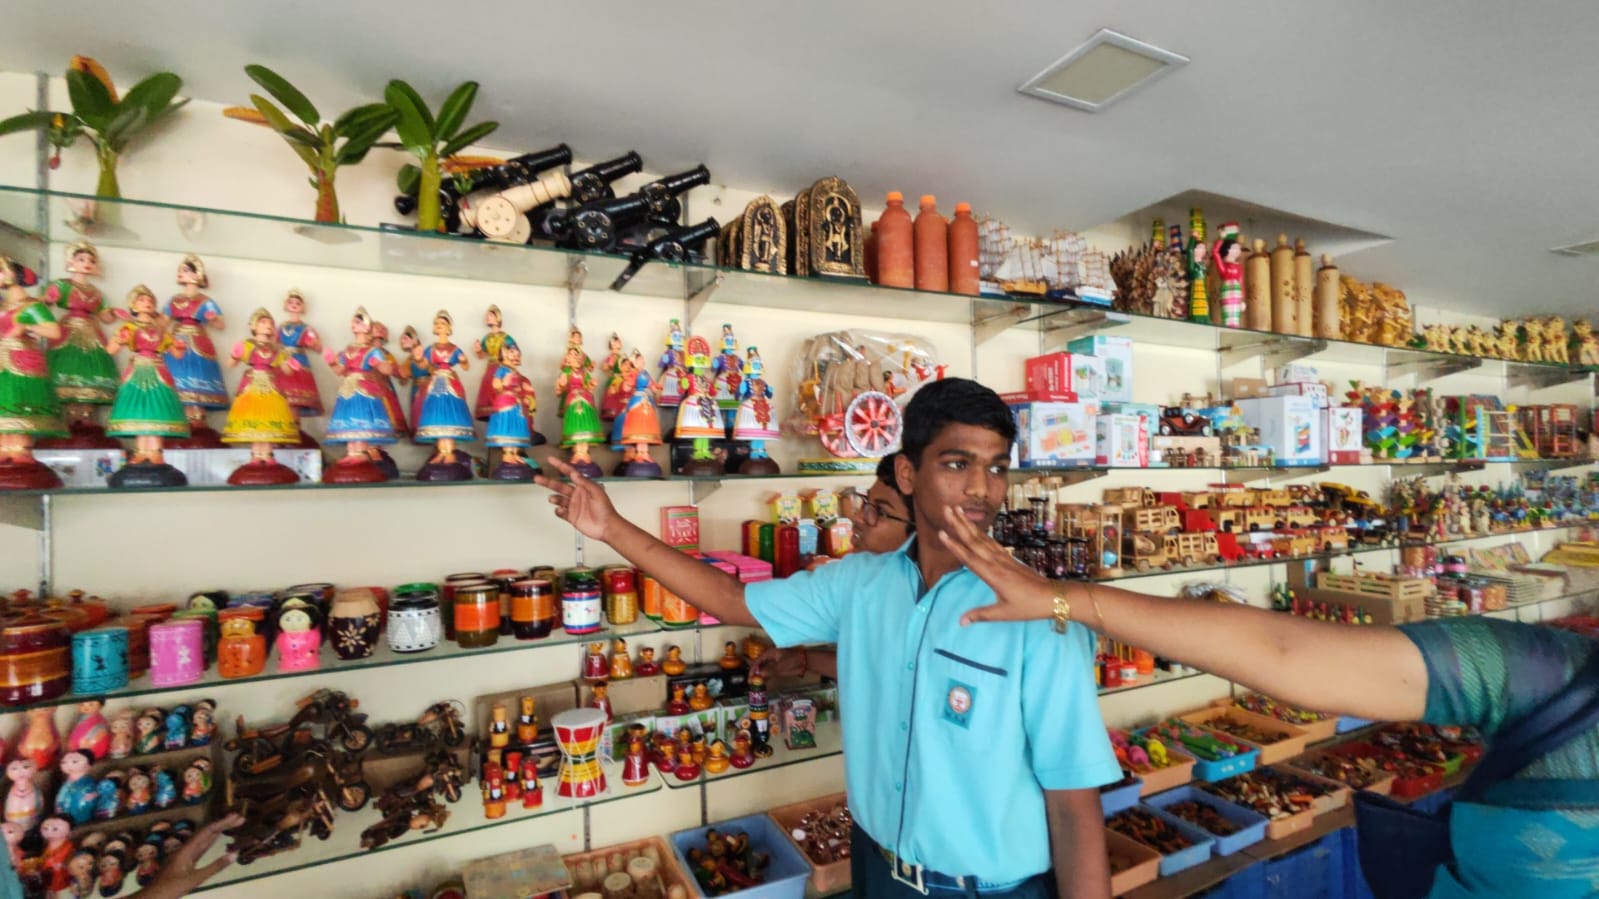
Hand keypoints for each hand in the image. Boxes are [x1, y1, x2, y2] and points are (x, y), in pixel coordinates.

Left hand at [135, 813, 242, 897]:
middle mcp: (185, 849)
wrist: (152, 897)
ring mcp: (184, 856)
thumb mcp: (195, 879)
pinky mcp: (184, 863)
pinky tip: (214, 840)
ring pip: (203, 840)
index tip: (236, 816)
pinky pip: (200, 849)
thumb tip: (235, 854)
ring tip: (230, 824)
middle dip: (222, 825)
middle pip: (206, 833)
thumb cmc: (171, 888)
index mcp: (187, 850)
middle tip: (239, 818)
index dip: (222, 823)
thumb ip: (215, 867)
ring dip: (217, 832)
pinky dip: (209, 842)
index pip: (207, 832)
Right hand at [535, 456, 621, 542]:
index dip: (560, 466)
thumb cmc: (605, 509)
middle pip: (559, 486)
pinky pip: (561, 512)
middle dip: (548, 482)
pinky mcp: (571, 516)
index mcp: (583, 486)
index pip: (569, 473)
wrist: (606, 527)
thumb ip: (585, 483)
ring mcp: (573, 506)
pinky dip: (558, 511)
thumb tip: (575, 474)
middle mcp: (576, 495)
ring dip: (554, 498)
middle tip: (538, 478)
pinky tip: (560, 510)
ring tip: (552, 499)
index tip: (550, 460)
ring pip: (558, 499)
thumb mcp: (597, 492)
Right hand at [752, 647, 805, 678]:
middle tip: (751, 682)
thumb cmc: (793, 661)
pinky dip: (766, 678)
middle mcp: (770, 657)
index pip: (757, 661)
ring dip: (760, 676)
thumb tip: (759, 675)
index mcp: (769, 653)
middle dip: (755, 673)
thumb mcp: (781, 666)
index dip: (752, 670)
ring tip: (755, 684)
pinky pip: (769, 673)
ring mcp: (774, 662)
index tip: (750, 678)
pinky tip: (763, 683)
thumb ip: (770, 670)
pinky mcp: (778, 668)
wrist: (805, 662)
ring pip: (764, 669)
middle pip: (759, 665)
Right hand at [936, 505, 1061, 625]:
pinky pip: (991, 542)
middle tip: (946, 508)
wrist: (1052, 596)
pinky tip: (975, 527)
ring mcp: (1003, 558)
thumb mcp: (1004, 614)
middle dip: (959, 524)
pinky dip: (981, 532)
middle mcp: (997, 563)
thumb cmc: (1029, 606)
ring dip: (968, 523)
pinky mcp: (1009, 558)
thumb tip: (960, 622)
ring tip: (958, 510)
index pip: (969, 558)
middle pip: (974, 540)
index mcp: (993, 575)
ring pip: (982, 538)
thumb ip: (980, 615)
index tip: (942, 533)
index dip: (954, 546)